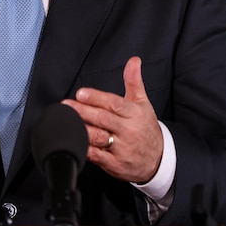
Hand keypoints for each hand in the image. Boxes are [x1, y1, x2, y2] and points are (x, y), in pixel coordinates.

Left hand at [61, 56, 162, 183]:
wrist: (159, 159)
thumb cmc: (146, 128)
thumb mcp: (143, 103)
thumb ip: (134, 81)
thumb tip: (134, 60)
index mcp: (134, 113)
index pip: (114, 103)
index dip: (96, 98)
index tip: (81, 93)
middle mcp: (128, 130)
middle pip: (103, 119)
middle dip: (83, 111)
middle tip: (66, 105)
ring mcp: (122, 148)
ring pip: (98, 137)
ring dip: (81, 129)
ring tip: (66, 122)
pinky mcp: (115, 164)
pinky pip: (97, 156)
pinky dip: (84, 150)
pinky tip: (74, 142)